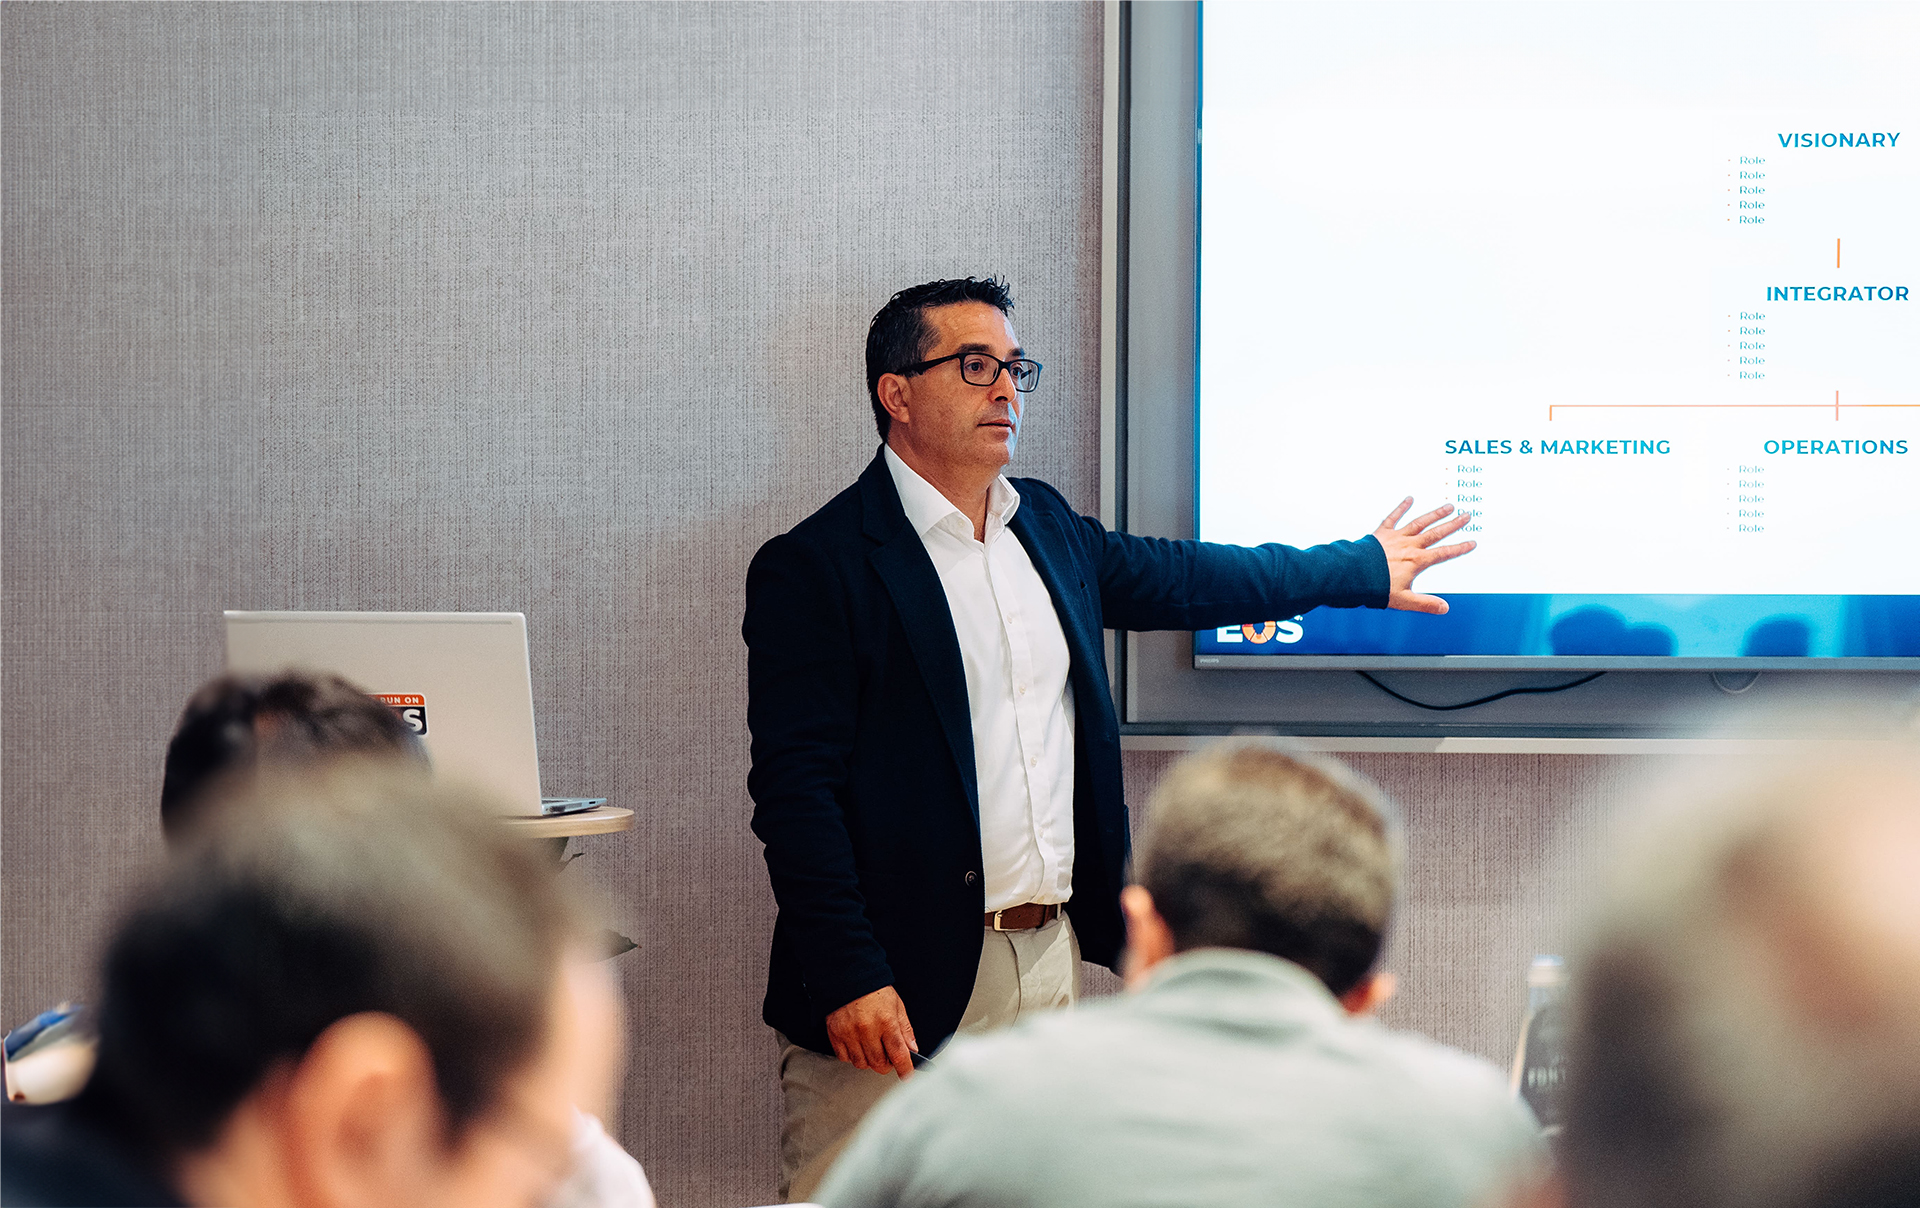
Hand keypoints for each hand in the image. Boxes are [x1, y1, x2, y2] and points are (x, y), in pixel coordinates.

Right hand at [824, 985, 918, 1078]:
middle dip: (887, 1064)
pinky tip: (858, 1045)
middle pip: (879, 1064)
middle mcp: (867, 1030)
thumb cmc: (874, 990)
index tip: (907, 1075)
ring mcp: (849, 1033)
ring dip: (869, 1061)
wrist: (848, 975)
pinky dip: (853, 1056)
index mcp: (886, 1021)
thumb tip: (912, 1049)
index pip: (898, 1054)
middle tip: (888, 1055)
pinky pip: (845, 1058)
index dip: (905, 1069)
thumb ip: (905, 1029)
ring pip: (862, 1064)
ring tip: (872, 1048)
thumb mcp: (897, 1005)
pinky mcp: (835, 1034)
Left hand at [1372, 497, 1475, 613]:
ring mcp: (1396, 538)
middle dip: (1453, 525)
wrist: (1353, 575)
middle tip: (1466, 515)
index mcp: (1417, 561)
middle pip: (1436, 533)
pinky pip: (1393, 518)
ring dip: (1435, 514)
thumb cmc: (1376, 587)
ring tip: (1448, 506)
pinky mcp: (1382, 533)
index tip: (1472, 542)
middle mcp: (1409, 546)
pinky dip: (1401, 508)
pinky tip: (1410, 498)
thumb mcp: (1404, 600)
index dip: (1460, 548)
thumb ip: (1425, 603)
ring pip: (1419, 523)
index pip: (1444, 553)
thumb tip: (1444, 608)